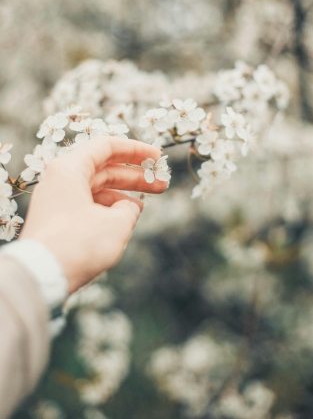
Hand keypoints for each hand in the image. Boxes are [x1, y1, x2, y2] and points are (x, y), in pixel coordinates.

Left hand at [20, 136, 167, 293]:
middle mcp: (61, 180)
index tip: (157, 158)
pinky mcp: (59, 219)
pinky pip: (88, 204)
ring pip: (97, 188)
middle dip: (135, 175)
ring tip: (147, 202)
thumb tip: (128, 208)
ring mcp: (58, 200)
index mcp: (69, 169)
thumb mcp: (116, 224)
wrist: (41, 277)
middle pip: (104, 168)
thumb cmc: (77, 245)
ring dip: (123, 193)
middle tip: (161, 182)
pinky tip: (126, 218)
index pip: (107, 146)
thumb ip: (129, 209)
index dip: (136, 150)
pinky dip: (108, 208)